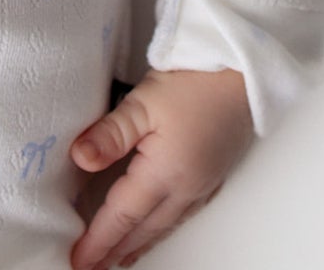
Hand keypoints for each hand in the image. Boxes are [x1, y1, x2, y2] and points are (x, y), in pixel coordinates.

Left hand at [67, 67, 253, 269]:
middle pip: (144, 228)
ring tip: (120, 258)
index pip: (123, 214)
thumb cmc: (196, 82)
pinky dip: (162, 229)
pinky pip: (182, 214)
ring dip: (140, 244)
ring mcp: (202, 184)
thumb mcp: (144, 101)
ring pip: (165, 225)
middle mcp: (186, 188)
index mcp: (166, 173)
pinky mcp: (213, 174)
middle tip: (93, 267)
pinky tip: (157, 228)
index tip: (78, 260)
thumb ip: (111, 133)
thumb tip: (79, 158)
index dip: (99, 239)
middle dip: (116, 250)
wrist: (244, 73)